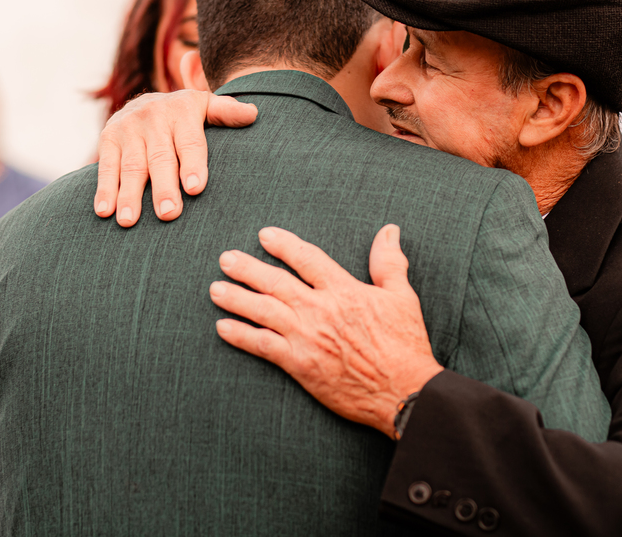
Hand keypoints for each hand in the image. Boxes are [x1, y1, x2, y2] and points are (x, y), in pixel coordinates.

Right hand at [93, 91, 256, 226]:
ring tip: (129, 221)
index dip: (192, 164)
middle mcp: (154, 117)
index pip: (189, 141)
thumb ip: (227, 112)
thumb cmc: (186, 115)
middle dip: (163, 187)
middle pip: (160, 158)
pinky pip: (106, 166)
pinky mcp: (108, 138)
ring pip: (131, 166)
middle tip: (169, 213)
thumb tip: (254, 115)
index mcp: (183, 111)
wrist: (147, 101)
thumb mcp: (207, 106)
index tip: (195, 188)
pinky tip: (105, 211)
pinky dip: (104, 190)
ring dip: (129, 195)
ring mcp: (128, 128)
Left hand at [210, 225, 443, 437]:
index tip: (264, 236)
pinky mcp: (300, 364)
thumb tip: (389, 231)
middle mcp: (321, 310)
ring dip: (237, 298)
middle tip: (226, 259)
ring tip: (216, 289)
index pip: (306, 259)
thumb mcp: (402, 296)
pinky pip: (263, 346)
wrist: (403, 390)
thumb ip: (389, 262)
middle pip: (276, 282)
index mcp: (344, 290)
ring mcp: (307, 337)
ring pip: (263, 311)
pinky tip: (223, 327)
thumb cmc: (405, 344)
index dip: (283, 245)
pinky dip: (241, 336)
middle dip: (247, 269)